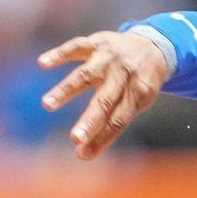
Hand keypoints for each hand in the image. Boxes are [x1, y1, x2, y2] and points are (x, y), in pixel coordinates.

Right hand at [39, 31, 171, 159]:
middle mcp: (123, 76)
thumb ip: (110, 126)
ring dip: (66, 90)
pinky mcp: (97, 42)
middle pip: (105, 101)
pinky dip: (59, 54)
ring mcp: (109, 59)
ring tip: (47, 104)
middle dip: (90, 121)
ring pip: (86, 75)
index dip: (102, 138)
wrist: (153, 46)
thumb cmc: (138, 85)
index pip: (118, 121)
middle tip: (74, 138)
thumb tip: (83, 154)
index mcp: (136, 95)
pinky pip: (77, 46)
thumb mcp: (135, 104)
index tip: (82, 154)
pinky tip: (43, 63)